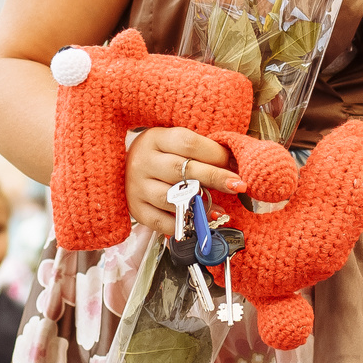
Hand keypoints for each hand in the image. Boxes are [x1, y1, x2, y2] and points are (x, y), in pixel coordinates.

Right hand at [126, 127, 244, 239]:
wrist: (123, 168)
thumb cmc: (159, 155)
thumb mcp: (174, 143)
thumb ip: (201, 152)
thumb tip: (233, 167)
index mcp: (155, 138)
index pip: (188, 144)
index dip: (215, 154)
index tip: (235, 163)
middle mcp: (143, 161)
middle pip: (182, 170)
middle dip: (215, 178)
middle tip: (238, 185)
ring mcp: (137, 187)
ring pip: (172, 198)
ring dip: (200, 205)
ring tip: (219, 208)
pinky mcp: (136, 209)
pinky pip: (162, 222)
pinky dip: (183, 223)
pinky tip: (198, 220)